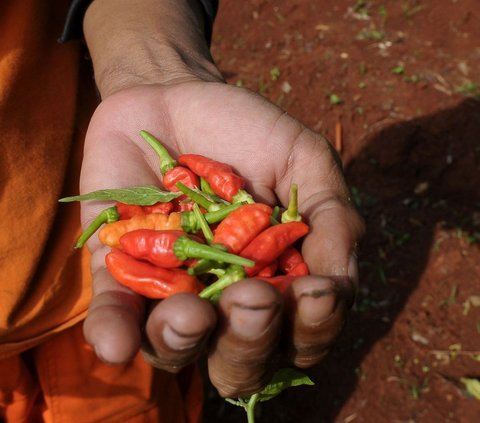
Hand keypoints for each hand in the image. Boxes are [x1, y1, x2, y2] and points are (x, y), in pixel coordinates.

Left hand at [80, 80, 363, 396]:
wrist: (177, 96)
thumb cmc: (250, 132)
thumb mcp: (305, 163)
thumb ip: (331, 220)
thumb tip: (340, 289)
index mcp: (275, 283)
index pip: (299, 335)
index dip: (311, 328)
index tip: (315, 292)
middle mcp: (222, 301)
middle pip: (238, 359)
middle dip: (248, 340)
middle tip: (253, 298)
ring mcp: (169, 290)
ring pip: (175, 347)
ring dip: (185, 341)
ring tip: (192, 313)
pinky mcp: (117, 270)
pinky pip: (114, 312)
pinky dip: (114, 333)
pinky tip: (113, 345)